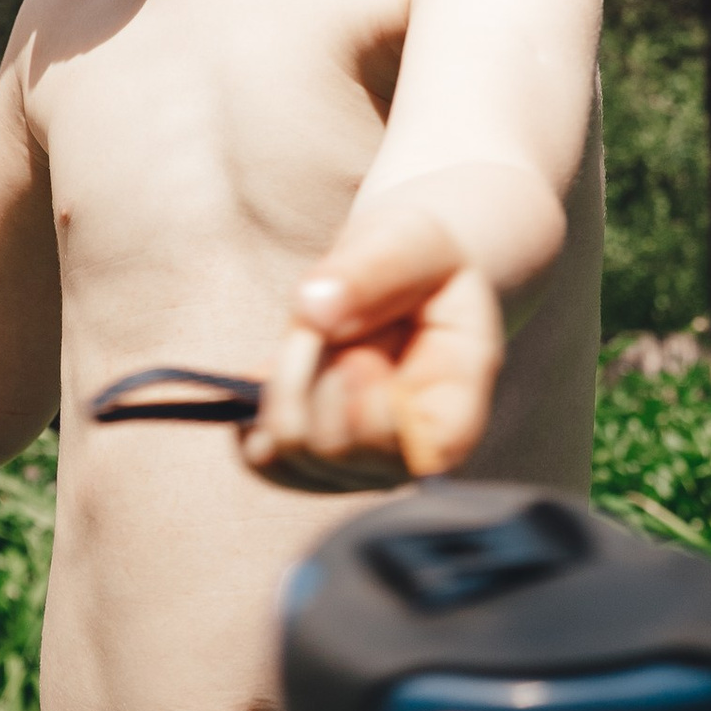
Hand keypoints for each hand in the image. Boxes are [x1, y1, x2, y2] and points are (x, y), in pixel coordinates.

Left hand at [243, 208, 502, 486]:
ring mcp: (361, 468)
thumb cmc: (414, 260)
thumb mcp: (408, 242)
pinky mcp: (310, 466)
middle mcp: (411, 454)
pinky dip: (254, 409)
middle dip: (312, 374)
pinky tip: (275, 370)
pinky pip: (264, 461)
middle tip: (329, 326)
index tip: (354, 354)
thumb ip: (371, 271)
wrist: (394, 277)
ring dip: (283, 383)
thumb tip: (312, 311)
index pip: (418, 449)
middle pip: (336, 449)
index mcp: (456, 405)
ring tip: (316, 342)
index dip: (369, 408)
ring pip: (291, 454)